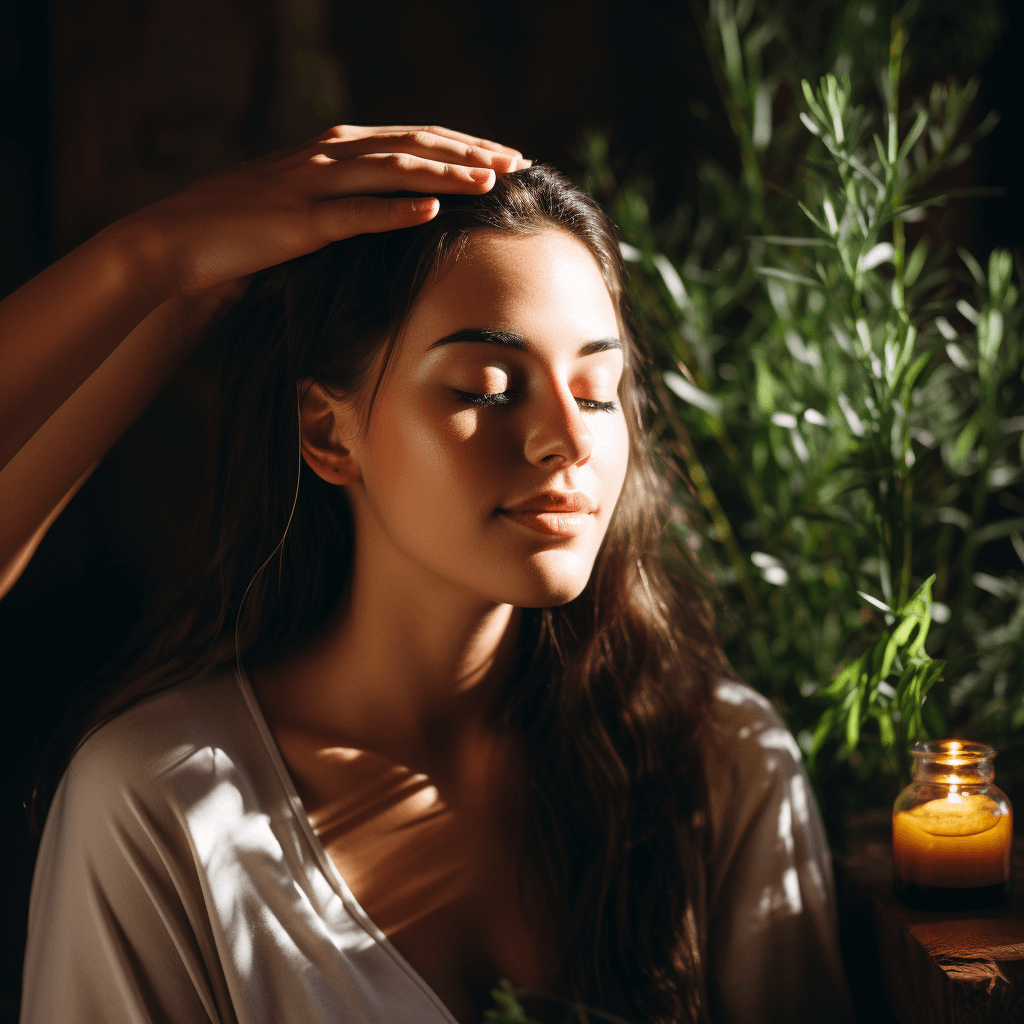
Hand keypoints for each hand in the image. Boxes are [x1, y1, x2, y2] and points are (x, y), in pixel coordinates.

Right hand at [121, 124, 529, 295]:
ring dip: (444, 174)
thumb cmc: (247, 227)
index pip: (412, 139)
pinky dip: (395, 210)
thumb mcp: (308, 203)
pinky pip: (356, 213)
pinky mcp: (300, 222)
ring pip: (392, 171)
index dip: (460, 145)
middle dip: (468, 153)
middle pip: (413, 146)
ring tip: (489, 181)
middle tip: (514, 162)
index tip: (501, 156)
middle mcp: (330, 156)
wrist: (182, 238)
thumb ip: (349, 196)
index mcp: (335, 148)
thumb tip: (396, 207)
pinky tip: (430, 209)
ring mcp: (314, 186)